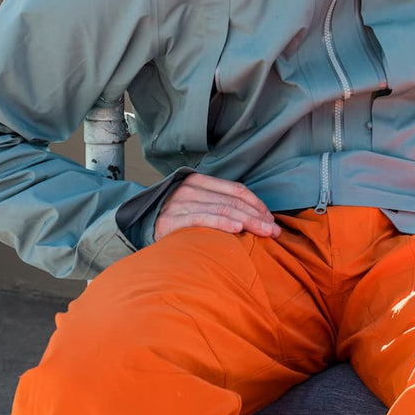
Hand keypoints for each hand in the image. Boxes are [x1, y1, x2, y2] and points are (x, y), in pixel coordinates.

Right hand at [153, 174, 281, 240]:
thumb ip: (219, 204)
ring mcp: (179, 203)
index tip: (271, 218)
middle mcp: (190, 189)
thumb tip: (255, 216)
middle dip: (258, 216)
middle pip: (233, 201)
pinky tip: (238, 230)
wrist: (139, 228)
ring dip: (248, 222)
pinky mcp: (171, 220)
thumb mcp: (197, 204)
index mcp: (199, 181)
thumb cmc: (175, 220)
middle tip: (275, 230)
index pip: (237, 190)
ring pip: (222, 210)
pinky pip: (202, 220)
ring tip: (265, 232)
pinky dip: (222, 224)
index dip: (257, 204)